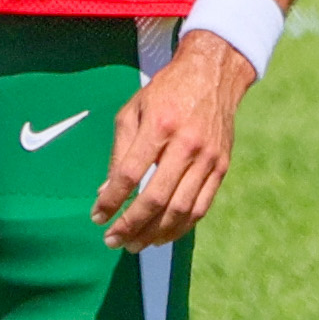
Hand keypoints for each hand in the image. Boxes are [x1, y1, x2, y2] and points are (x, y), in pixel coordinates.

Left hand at [90, 31, 256, 250]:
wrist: (212, 75)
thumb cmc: (165, 92)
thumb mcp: (133, 110)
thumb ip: (120, 151)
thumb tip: (106, 191)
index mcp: (159, 125)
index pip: (130, 174)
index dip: (111, 200)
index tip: (97, 216)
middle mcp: (186, 144)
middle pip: (156, 198)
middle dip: (131, 225)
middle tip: (113, 240)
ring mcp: (208, 158)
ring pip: (180, 209)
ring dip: (155, 233)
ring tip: (135, 244)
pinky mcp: (221, 168)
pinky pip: (201, 207)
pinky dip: (180, 227)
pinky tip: (162, 235)